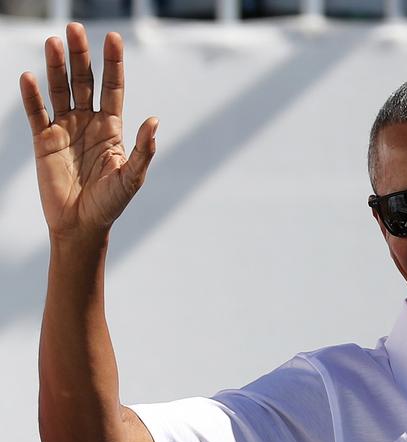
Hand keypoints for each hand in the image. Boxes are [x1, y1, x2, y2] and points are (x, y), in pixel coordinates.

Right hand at [19, 23, 156, 244]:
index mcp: (112, 127)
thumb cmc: (111, 203)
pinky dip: (32, 96)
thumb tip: (154, 122)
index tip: (113, 38)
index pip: (113, 87)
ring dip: (56, 66)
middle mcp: (88, 122)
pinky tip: (28, 76)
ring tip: (53, 42)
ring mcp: (65, 128)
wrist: (81, 224)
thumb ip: (143, 151)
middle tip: (75, 28)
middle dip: (81, 55)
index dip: (113, 63)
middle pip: (84, 81)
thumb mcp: (132, 178)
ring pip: (60, 90)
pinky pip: (36, 113)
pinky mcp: (43, 140)